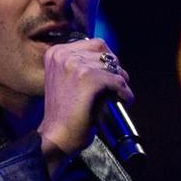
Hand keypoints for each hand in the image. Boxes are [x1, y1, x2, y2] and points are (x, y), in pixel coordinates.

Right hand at [36, 37, 131, 170]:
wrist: (56, 136)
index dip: (107, 60)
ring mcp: (74, 65)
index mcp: (56, 52)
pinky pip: (117, 80)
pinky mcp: (87, 78)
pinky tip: (123, 100)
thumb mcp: (67, 80)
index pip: (95, 44)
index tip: (110, 74)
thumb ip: (82, 65)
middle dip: (115, 69)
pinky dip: (124, 92)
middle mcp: (63, 55)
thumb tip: (111, 60)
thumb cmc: (64, 113)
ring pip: (113, 66)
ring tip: (118, 96)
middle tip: (117, 86)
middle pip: (105, 52)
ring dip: (121, 82)